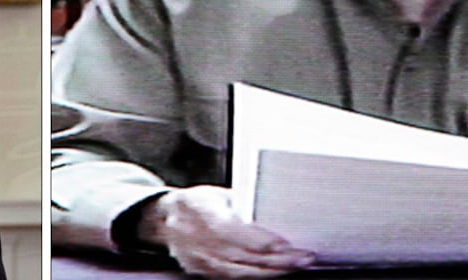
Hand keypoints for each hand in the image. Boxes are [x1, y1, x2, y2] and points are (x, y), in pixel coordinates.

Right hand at [138, 185, 314, 277]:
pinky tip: (274, 272)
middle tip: (304, 256)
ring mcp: (199, 259)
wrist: (163, 219)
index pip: (235, 232)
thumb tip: (271, 209)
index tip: (286, 242)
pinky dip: (257, 276)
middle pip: (243, 254)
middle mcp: (197, 239)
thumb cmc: (195, 203)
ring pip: (241, 270)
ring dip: (273, 270)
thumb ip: (240, 203)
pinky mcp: (202, 271)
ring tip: (296, 265)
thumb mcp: (215, 194)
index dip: (262, 240)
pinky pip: (233, 278)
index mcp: (200, 211)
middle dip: (278, 258)